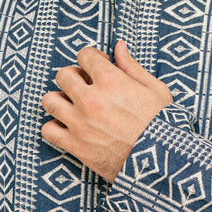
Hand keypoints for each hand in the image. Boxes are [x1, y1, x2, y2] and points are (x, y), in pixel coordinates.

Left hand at [39, 40, 173, 182]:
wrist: (161, 164)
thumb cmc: (163, 126)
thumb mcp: (156, 90)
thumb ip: (133, 67)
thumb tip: (119, 46)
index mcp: (112, 81)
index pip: (84, 55)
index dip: (91, 59)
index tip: (98, 68)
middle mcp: (91, 99)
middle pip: (62, 75)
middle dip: (74, 77)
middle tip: (85, 87)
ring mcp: (80, 123)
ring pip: (49, 100)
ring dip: (59, 101)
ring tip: (72, 107)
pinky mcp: (75, 146)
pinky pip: (48, 130)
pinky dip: (54, 128)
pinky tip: (68, 128)